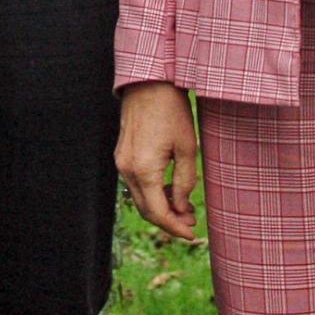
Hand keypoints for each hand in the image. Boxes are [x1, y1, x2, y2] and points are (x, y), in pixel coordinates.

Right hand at [117, 82, 201, 240]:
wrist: (148, 81)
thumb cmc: (171, 110)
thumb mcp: (187, 147)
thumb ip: (185, 182)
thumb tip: (182, 208)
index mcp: (144, 169)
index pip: (158, 213)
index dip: (175, 228)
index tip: (193, 234)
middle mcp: (127, 168)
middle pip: (146, 210)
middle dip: (169, 220)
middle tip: (192, 221)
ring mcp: (121, 160)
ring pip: (139, 198)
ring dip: (160, 207)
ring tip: (185, 206)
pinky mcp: (121, 153)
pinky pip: (135, 183)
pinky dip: (151, 193)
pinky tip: (169, 189)